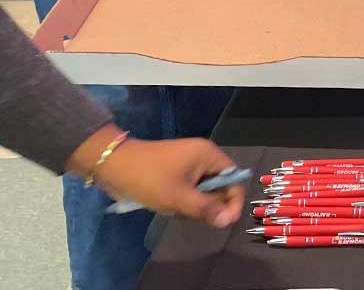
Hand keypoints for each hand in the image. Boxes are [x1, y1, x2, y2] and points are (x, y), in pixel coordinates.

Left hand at [69, 127, 243, 228]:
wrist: (115, 165)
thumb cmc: (149, 178)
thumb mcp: (178, 197)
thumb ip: (206, 209)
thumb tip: (228, 220)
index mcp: (209, 155)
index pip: (234, 177)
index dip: (233, 200)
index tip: (225, 222)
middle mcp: (203, 156)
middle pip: (220, 184)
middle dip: (209, 204)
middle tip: (191, 215)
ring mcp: (189, 163)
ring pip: (204, 190)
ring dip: (194, 204)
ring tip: (175, 209)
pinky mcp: (177, 171)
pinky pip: (191, 189)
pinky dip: (184, 200)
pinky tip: (169, 205)